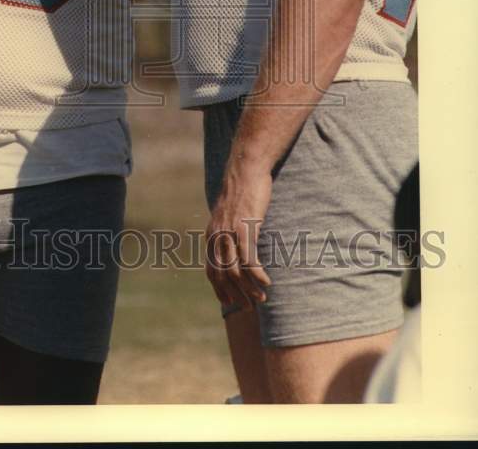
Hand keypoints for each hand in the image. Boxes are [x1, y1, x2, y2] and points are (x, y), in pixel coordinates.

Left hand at [205, 156, 272, 309]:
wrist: (245, 169)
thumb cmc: (241, 190)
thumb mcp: (228, 213)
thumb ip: (227, 230)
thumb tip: (233, 244)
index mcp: (211, 234)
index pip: (211, 270)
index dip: (220, 289)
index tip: (230, 303)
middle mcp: (217, 236)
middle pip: (222, 275)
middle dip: (235, 295)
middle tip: (249, 307)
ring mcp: (230, 233)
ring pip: (236, 271)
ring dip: (249, 288)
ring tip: (262, 298)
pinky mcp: (245, 228)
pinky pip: (249, 259)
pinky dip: (257, 275)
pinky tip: (267, 282)